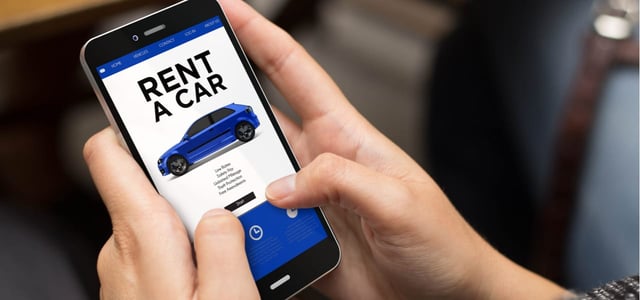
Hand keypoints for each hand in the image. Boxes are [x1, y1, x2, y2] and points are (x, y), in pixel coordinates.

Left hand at [84, 129, 258, 298]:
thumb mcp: (227, 297)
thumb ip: (225, 246)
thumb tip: (221, 214)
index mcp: (142, 240)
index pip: (109, 156)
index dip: (132, 128)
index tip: (165, 121)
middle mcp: (123, 251)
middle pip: (153, 192)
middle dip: (199, 196)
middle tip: (239, 216)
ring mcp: (126, 271)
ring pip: (161, 226)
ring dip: (199, 232)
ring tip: (235, 258)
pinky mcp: (135, 287)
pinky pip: (161, 253)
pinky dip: (190, 256)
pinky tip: (216, 278)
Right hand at [220, 0, 567, 298]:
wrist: (446, 293)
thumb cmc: (441, 240)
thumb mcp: (398, 201)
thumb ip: (340, 183)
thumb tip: (282, 186)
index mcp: (345, 136)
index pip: (295, 72)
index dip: (260, 36)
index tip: (227, 10)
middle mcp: (319, 163)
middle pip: (257, 122)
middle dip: (219, 105)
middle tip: (179, 104)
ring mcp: (306, 201)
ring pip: (249, 176)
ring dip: (224, 177)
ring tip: (194, 179)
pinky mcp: (300, 238)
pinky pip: (258, 226)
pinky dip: (237, 226)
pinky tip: (224, 231)